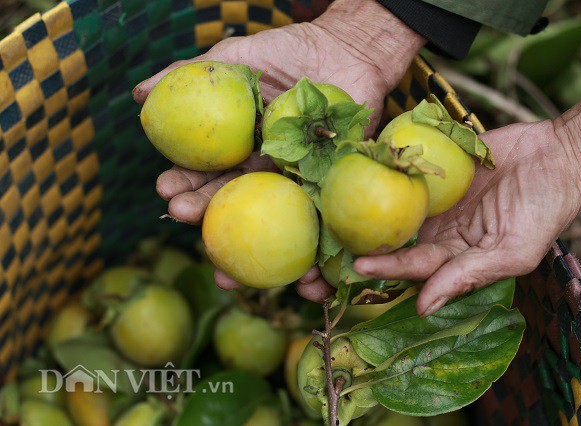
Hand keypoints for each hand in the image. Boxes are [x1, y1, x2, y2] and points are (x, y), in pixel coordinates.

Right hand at [132, 0, 424, 292]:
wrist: (347, 51)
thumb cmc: (290, 52)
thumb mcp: (236, 59)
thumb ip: (191, 75)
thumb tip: (137, 96)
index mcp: (240, 150)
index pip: (208, 174)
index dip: (186, 184)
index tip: (164, 190)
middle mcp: (265, 173)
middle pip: (234, 203)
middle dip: (206, 216)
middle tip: (183, 217)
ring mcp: (298, 183)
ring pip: (272, 222)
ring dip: (252, 252)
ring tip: (232, 274)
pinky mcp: (331, 190)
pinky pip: (320, 223)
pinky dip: (312, 255)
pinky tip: (300, 280)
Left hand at [347, 97, 580, 315]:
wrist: (559, 156)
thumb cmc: (544, 210)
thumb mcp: (511, 252)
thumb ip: (466, 277)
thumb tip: (424, 308)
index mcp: (456, 256)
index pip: (415, 266)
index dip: (387, 268)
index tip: (357, 267)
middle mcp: (440, 230)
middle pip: (396, 243)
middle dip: (365, 249)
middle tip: (330, 251)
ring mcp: (435, 199)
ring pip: (394, 210)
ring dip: (366, 215)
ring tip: (334, 215)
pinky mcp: (435, 168)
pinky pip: (407, 174)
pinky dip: (384, 175)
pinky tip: (357, 174)